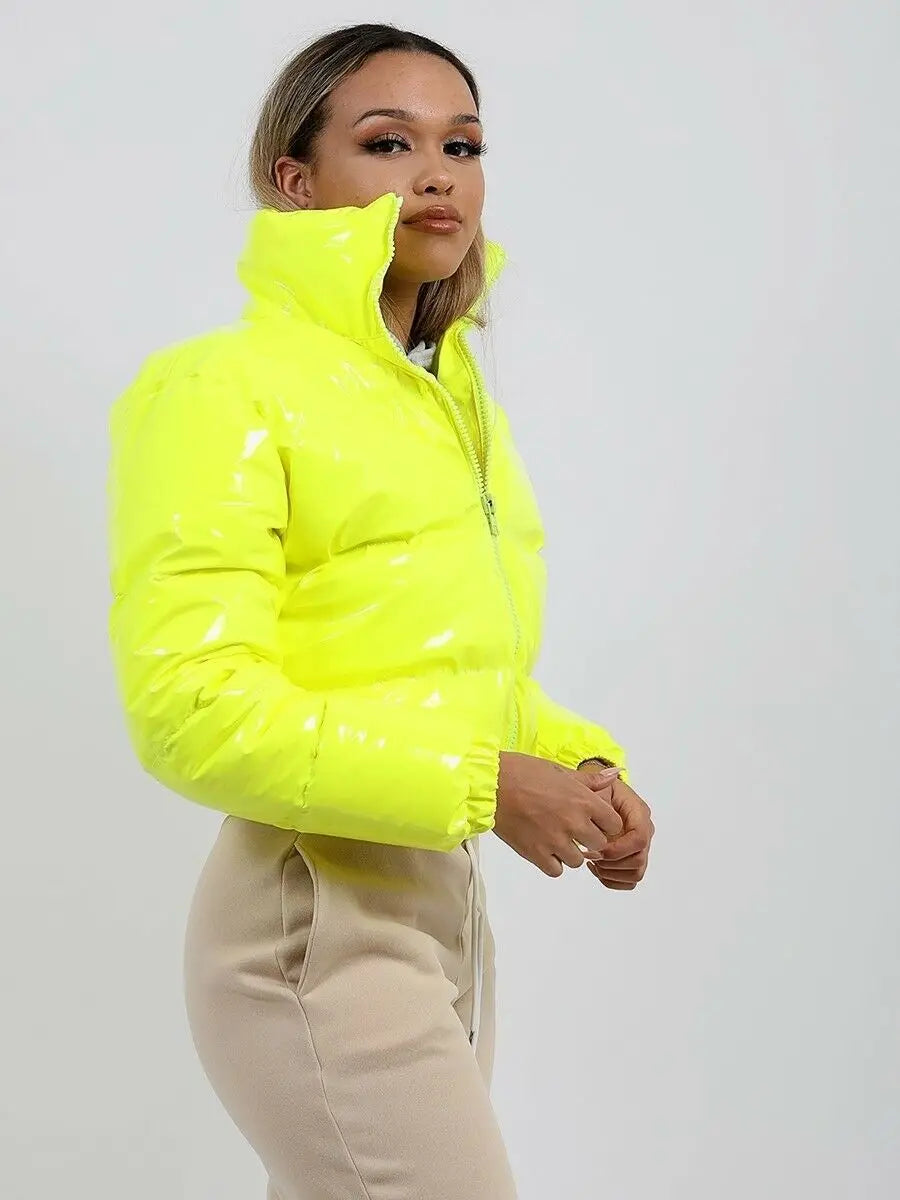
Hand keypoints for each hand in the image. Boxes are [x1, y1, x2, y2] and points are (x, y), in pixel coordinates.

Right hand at [492, 753, 624, 877]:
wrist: (491, 784)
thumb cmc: (523, 772)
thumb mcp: (560, 770)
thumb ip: (590, 780)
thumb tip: (615, 775)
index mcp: (583, 800)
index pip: (614, 824)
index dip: (605, 824)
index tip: (595, 821)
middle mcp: (574, 822)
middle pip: (599, 845)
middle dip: (590, 839)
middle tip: (574, 831)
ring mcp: (555, 840)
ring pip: (578, 861)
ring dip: (570, 852)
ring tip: (556, 839)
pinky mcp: (536, 853)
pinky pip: (556, 870)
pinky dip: (552, 862)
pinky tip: (544, 849)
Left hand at [578, 771, 653, 889]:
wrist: (595, 798)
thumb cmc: (594, 792)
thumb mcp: (594, 785)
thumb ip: (600, 784)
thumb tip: (612, 775)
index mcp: (639, 813)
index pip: (639, 839)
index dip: (617, 850)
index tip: (596, 849)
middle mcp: (644, 832)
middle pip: (638, 860)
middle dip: (611, 863)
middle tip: (590, 855)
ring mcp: (640, 848)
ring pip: (635, 873)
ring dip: (611, 873)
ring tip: (592, 862)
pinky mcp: (632, 859)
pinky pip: (629, 880)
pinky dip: (612, 880)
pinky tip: (596, 868)